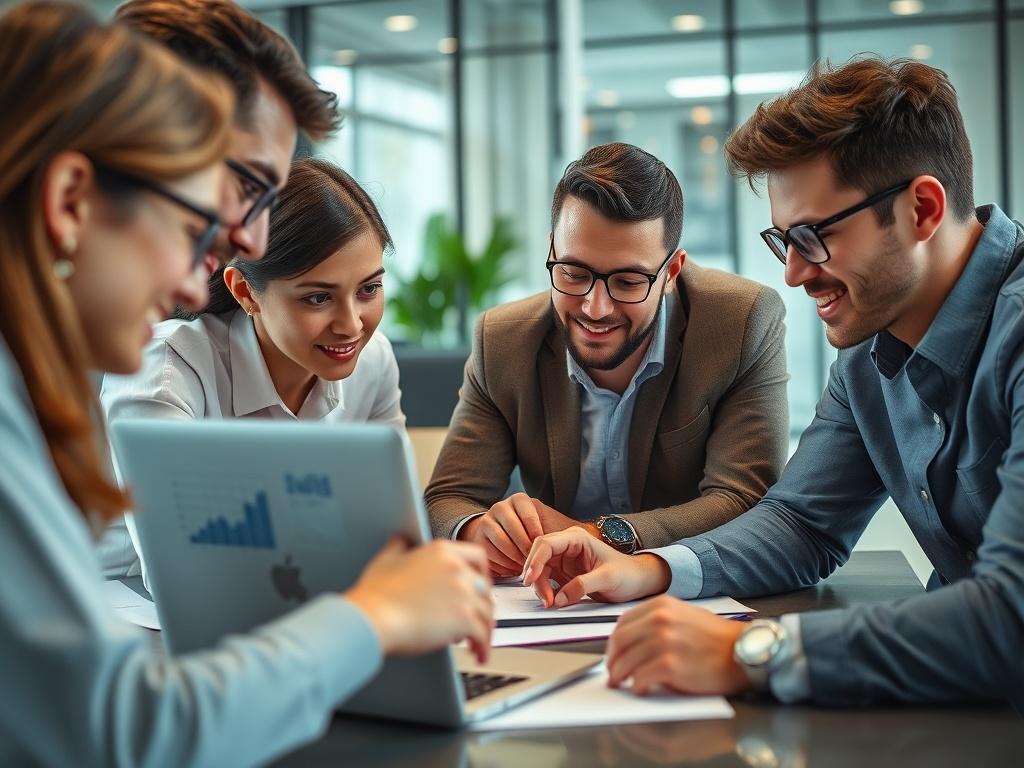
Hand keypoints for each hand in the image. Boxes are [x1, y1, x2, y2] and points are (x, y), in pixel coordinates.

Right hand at [345, 536, 492, 663]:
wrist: (372, 619)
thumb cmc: (376, 595)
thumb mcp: (385, 560)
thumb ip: (398, 546)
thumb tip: (401, 538)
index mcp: (442, 552)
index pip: (477, 556)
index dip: (482, 572)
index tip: (480, 585)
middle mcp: (457, 570)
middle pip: (485, 587)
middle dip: (483, 605)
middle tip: (477, 617)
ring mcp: (463, 594)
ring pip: (487, 614)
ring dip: (486, 630)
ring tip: (478, 642)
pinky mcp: (464, 620)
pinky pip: (483, 635)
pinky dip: (484, 647)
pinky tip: (478, 655)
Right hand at [458, 493, 597, 577]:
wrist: (523, 547)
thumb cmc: (549, 540)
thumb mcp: (562, 531)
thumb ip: (573, 530)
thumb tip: (589, 530)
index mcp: (522, 501)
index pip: (525, 509)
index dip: (532, 528)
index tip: (539, 545)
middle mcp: (503, 507)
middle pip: (508, 522)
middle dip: (521, 544)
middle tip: (532, 560)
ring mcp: (488, 520)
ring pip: (496, 536)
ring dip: (511, 554)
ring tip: (526, 567)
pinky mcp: (481, 538)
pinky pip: (487, 549)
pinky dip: (501, 561)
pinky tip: (514, 569)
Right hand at [521, 527, 669, 606]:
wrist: (637, 581)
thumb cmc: (627, 573)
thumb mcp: (607, 579)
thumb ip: (583, 586)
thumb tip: (560, 598)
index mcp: (577, 538)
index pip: (547, 543)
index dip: (535, 561)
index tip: (531, 578)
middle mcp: (567, 545)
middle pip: (538, 554)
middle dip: (535, 575)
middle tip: (542, 596)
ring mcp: (564, 559)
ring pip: (540, 568)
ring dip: (539, 585)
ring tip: (549, 602)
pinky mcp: (564, 572)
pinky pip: (546, 578)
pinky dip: (544, 590)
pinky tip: (551, 600)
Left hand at [606, 595, 748, 695]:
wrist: (743, 651)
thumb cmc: (717, 638)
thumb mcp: (685, 615)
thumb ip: (658, 622)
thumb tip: (634, 642)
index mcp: (661, 605)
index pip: (623, 622)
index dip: (614, 642)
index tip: (613, 653)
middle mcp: (659, 620)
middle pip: (620, 641)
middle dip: (611, 659)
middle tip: (611, 672)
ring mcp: (664, 642)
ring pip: (626, 661)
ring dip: (620, 675)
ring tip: (621, 684)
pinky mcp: (670, 665)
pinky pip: (641, 678)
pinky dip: (636, 686)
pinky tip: (640, 690)